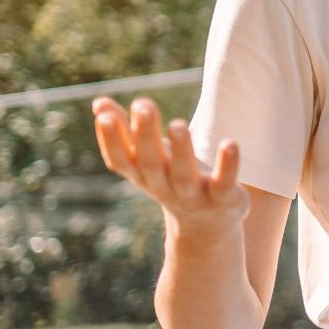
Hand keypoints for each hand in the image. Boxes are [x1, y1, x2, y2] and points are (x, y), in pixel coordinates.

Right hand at [90, 95, 246, 233]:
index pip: (120, 160)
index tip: (104, 116)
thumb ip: (125, 131)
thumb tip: (98, 103)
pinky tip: (230, 143)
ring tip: (178, 124)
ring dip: (181, 150)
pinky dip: (227, 165)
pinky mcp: (222, 199)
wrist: (207, 226)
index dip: (110, 140)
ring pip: (183, 175)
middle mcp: (163, 187)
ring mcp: (193, 196)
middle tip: (143, 105)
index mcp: (142, 175)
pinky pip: (224, 183)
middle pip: (150, 163)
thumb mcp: (148, 157)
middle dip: (145, 135)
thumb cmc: (171, 178)